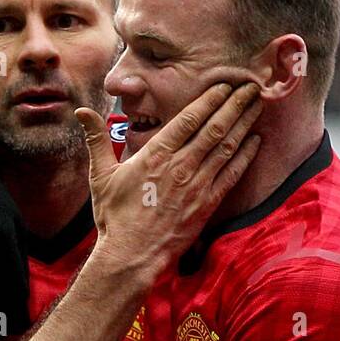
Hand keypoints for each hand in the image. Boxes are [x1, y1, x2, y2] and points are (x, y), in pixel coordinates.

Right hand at [76, 82, 261, 279]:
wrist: (132, 256)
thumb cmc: (115, 217)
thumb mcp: (101, 175)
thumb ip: (97, 140)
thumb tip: (81, 113)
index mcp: (155, 155)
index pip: (189, 119)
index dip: (210, 99)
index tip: (225, 84)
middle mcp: (180, 166)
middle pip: (214, 127)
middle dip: (234, 104)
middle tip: (252, 86)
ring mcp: (196, 186)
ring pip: (226, 147)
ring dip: (244, 124)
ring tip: (257, 105)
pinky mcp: (207, 205)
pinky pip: (231, 175)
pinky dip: (245, 156)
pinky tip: (255, 141)